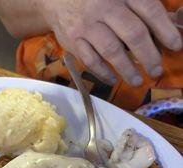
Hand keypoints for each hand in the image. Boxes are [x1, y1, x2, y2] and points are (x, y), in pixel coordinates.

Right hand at [40, 0, 181, 85]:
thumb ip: (141, 9)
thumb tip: (167, 29)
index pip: (149, 10)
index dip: (164, 29)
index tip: (175, 46)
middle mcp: (105, 7)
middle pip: (133, 33)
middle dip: (148, 55)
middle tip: (156, 71)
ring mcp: (87, 25)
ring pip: (111, 50)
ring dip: (127, 69)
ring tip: (137, 81)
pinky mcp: (73, 40)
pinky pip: (90, 60)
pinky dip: (102, 72)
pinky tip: (113, 79)